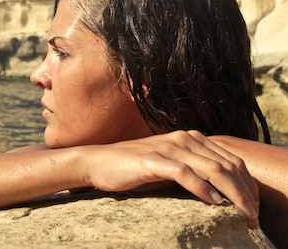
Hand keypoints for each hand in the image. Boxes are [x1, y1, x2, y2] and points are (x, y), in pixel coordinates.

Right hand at [84, 130, 259, 227]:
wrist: (99, 162)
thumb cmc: (133, 167)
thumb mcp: (169, 163)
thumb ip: (192, 168)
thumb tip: (221, 191)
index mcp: (190, 138)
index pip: (231, 159)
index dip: (248, 184)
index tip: (255, 205)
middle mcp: (182, 138)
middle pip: (227, 165)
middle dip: (246, 193)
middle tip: (254, 216)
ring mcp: (168, 148)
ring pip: (213, 170)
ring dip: (233, 195)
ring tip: (243, 213)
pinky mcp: (153, 161)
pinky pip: (186, 174)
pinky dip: (204, 189)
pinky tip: (215, 203)